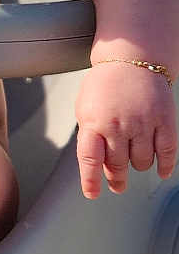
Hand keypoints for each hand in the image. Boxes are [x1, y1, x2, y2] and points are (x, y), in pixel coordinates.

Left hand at [75, 62, 176, 198]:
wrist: (132, 59)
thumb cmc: (104, 86)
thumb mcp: (85, 110)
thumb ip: (89, 136)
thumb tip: (95, 165)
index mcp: (93, 123)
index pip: (89, 160)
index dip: (91, 181)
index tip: (93, 194)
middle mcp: (118, 126)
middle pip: (118, 164)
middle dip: (117, 178)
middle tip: (118, 185)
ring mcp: (143, 123)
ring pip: (142, 162)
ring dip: (138, 167)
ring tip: (134, 164)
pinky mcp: (165, 120)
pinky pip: (168, 151)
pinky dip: (165, 165)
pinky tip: (161, 171)